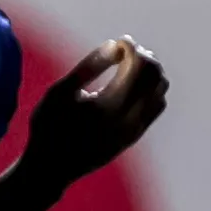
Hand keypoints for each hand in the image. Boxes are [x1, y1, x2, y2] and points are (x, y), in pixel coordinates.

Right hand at [24, 37, 167, 183]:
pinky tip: (131, 84)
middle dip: (144, 56)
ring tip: (127, 65)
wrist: (52, 167)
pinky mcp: (135, 136)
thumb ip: (88, 66)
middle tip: (124, 51)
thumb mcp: (60, 92)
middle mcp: (128, 119)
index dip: (132, 47)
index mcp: (108, 106)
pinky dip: (151, 88)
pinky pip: (157, 105)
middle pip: (155, 75)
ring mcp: (134, 130)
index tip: (118, 42)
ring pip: (160, 90)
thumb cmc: (50, 126)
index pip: (139, 66)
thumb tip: (115, 44)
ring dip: (150, 71)